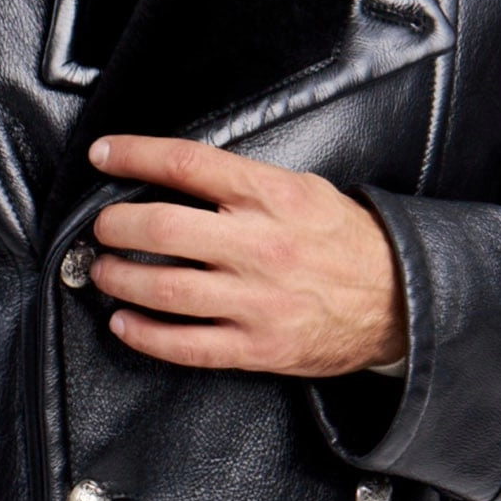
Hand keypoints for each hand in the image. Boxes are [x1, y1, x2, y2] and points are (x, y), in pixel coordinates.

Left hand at [84, 134, 405, 375]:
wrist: (399, 299)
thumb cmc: (344, 241)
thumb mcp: (302, 190)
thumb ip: (244, 183)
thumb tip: (176, 175)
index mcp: (271, 196)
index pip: (187, 165)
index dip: (134, 155)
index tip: (104, 154)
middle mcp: (260, 245)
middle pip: (162, 228)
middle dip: (115, 225)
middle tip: (102, 226)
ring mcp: (258, 299)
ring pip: (166, 289)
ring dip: (120, 279)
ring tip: (104, 272)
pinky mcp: (258, 346)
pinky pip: (187, 345)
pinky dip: (145, 335)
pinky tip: (125, 324)